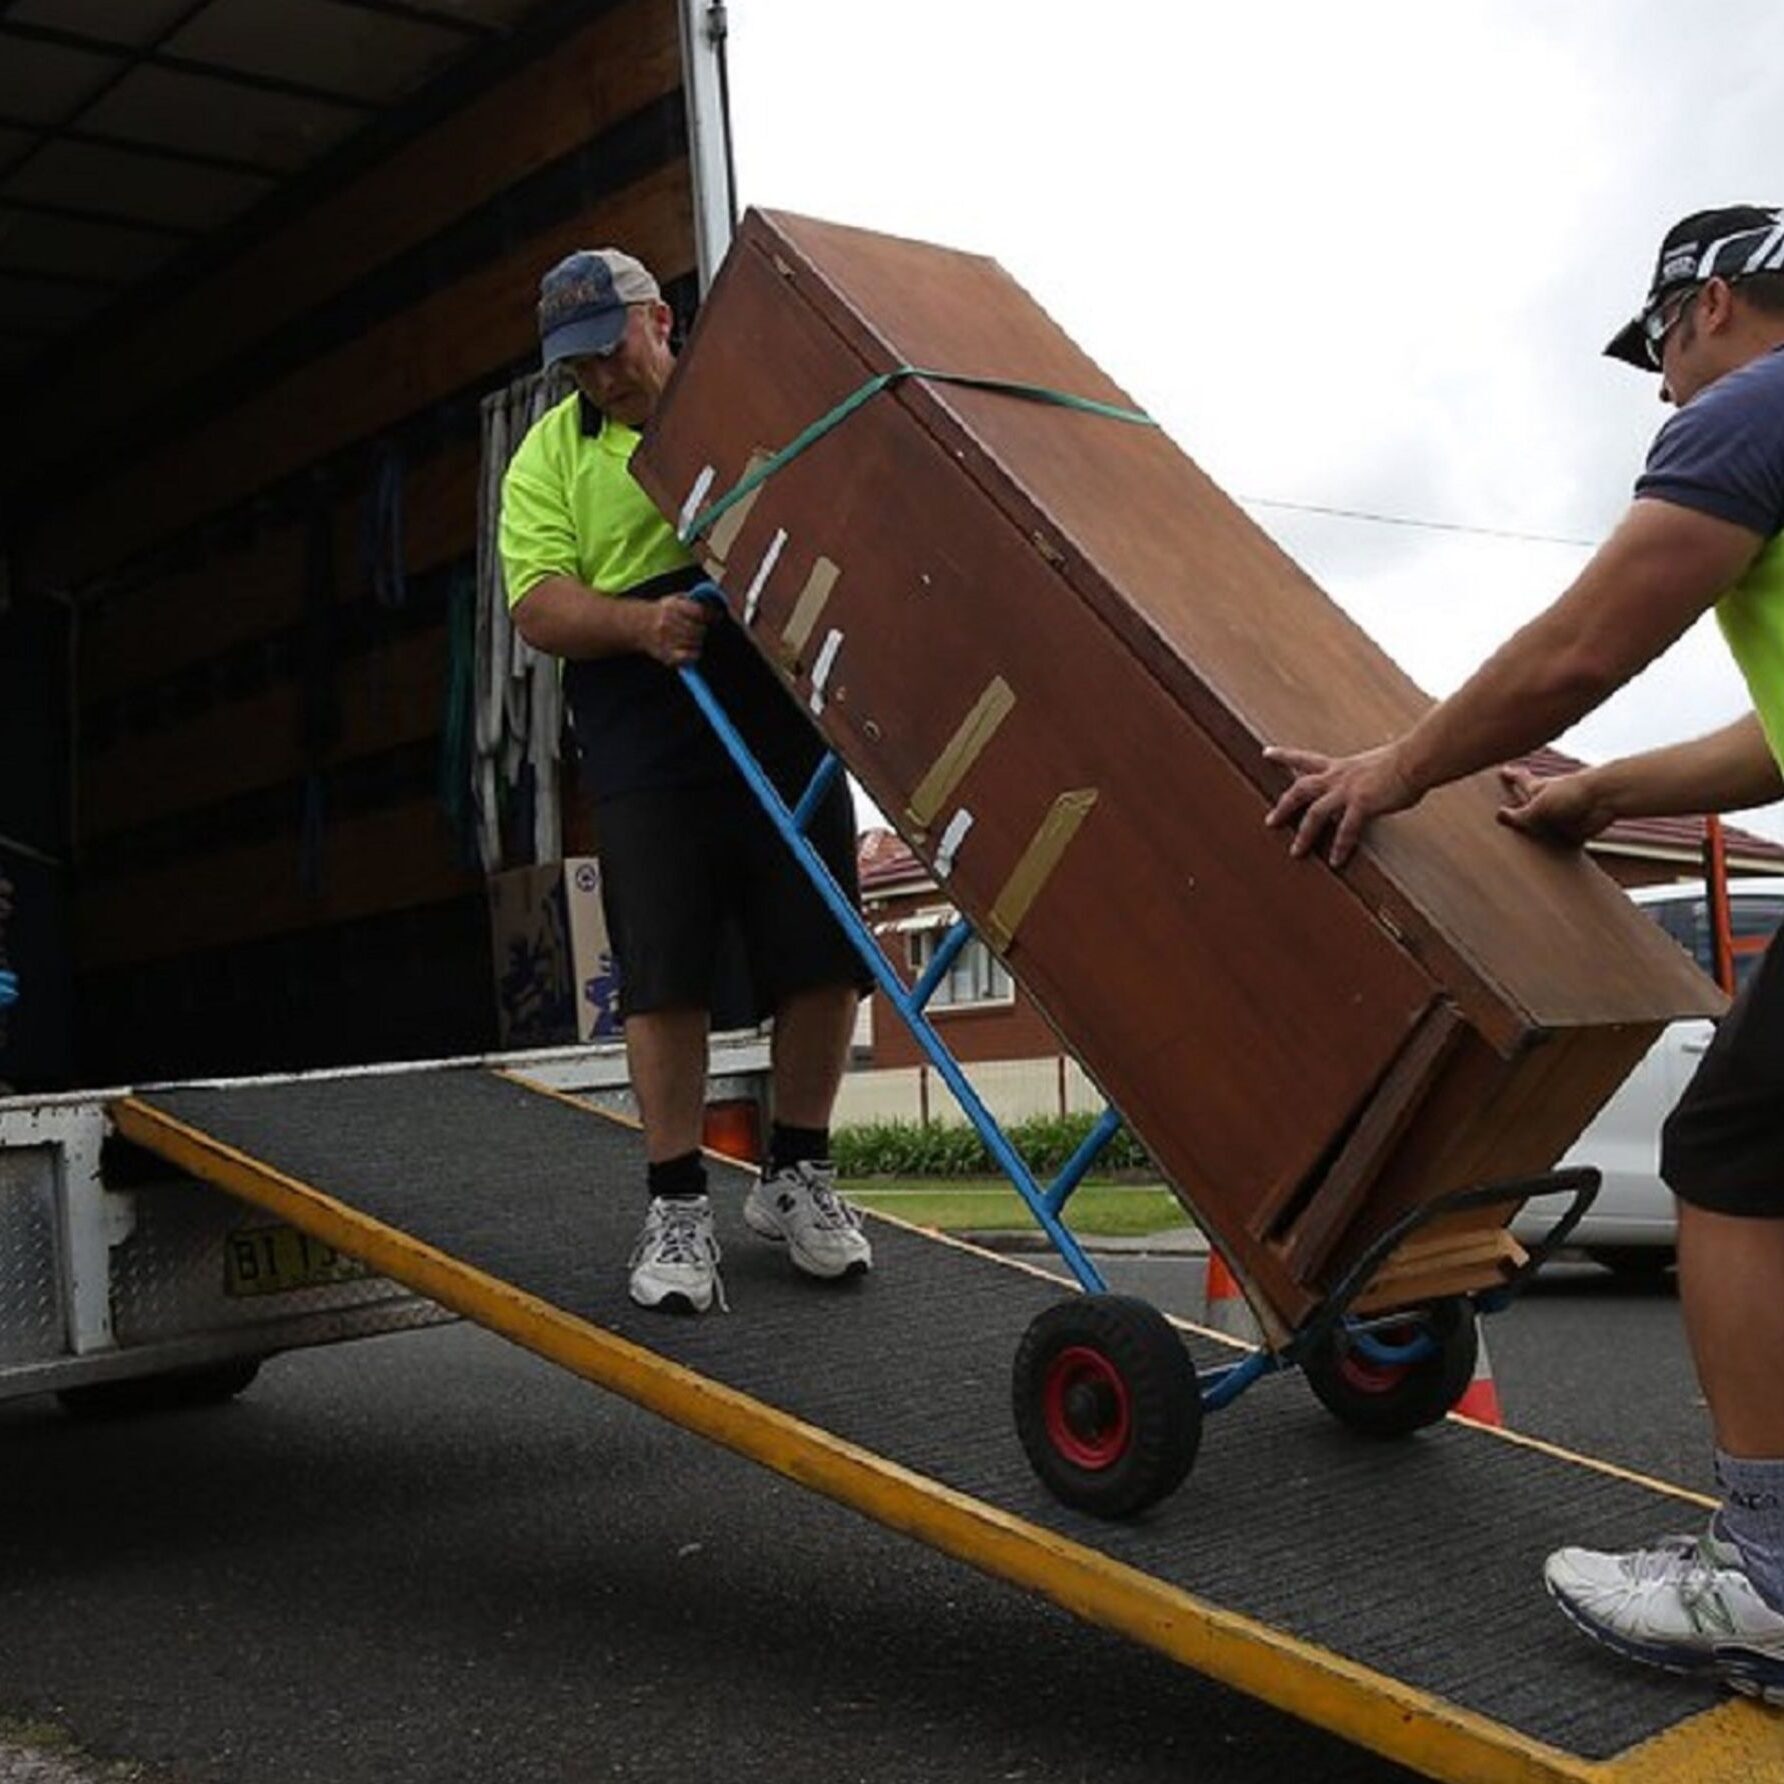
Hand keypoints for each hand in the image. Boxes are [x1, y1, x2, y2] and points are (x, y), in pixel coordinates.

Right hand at [637, 594, 711, 666]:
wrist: (639, 625)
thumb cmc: (663, 612)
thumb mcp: (675, 599)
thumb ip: (693, 600)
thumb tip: (714, 607)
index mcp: (672, 607)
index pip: (700, 612)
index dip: (712, 615)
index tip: (716, 617)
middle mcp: (668, 623)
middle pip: (699, 630)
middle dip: (704, 630)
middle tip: (702, 629)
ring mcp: (666, 640)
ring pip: (696, 643)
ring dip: (699, 641)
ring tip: (694, 638)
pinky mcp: (666, 655)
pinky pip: (689, 657)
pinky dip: (695, 654)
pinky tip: (692, 649)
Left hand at [1263, 742, 1417, 867]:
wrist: (1418, 757)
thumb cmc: (1405, 760)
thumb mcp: (1374, 766)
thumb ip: (1364, 780)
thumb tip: (1366, 792)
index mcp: (1340, 766)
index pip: (1305, 758)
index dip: (1285, 756)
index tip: (1267, 753)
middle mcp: (1338, 777)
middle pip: (1300, 789)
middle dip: (1283, 806)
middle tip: (1269, 822)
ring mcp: (1348, 790)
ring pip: (1314, 813)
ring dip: (1304, 834)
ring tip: (1296, 852)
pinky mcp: (1362, 803)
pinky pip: (1345, 830)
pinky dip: (1340, 846)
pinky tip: (1336, 861)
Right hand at [1495, 765, 1613, 845]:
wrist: (1606, 799)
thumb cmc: (1573, 795)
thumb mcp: (1538, 807)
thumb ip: (1519, 815)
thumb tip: (1499, 816)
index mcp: (1538, 789)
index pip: (1521, 780)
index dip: (1511, 776)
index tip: (1503, 770)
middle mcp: (1550, 801)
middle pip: (1532, 802)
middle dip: (1523, 801)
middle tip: (1511, 800)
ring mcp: (1562, 816)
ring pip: (1546, 823)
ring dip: (1538, 829)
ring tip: (1523, 840)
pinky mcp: (1575, 831)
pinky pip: (1562, 841)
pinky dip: (1556, 846)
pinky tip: (1549, 857)